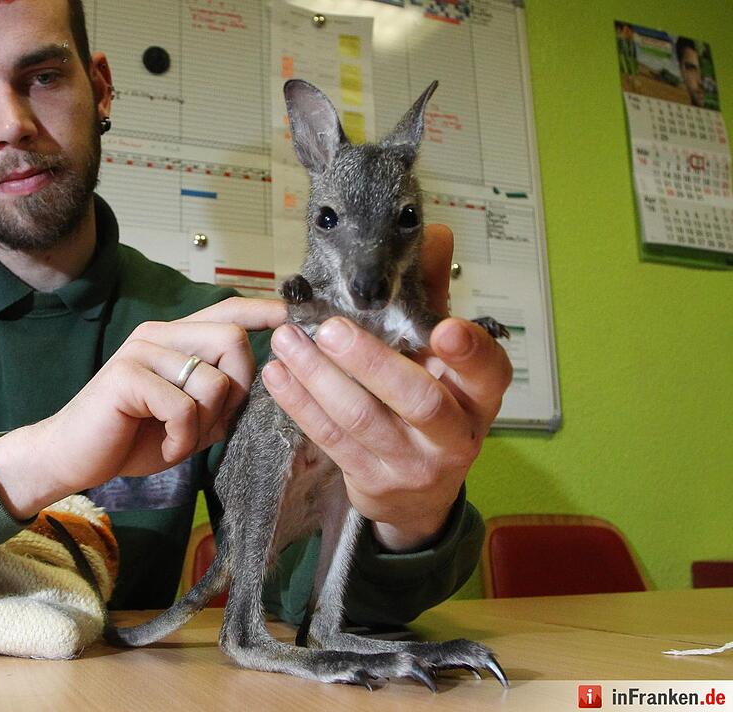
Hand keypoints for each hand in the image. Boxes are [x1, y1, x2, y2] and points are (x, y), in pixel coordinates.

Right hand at [0, 297, 286, 518]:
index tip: (293, 313)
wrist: (72, 456)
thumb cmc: (132, 435)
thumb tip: (263, 380)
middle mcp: (159, 335)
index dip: (262, 310)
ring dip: (206, 425)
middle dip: (238, 390)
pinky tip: (164, 447)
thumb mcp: (188, 416)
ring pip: (213, 381)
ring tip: (179, 439)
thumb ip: (218, 395)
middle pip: (232, 340)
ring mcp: (142, 351)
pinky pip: (184, 407)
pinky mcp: (127, 376)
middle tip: (211, 423)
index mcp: (174, 338)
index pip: (226, 309)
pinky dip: (182, 439)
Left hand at [261, 225, 512, 551]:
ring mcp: (410, 462)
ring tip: (287, 340)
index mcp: (479, 397)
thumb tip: (432, 233)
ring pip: (363, 420)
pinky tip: (278, 374)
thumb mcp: (439, 356)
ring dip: (319, 378)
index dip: (470, 352)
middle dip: (373, 363)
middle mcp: (453, 434)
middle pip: (420, 401)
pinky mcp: (369, 478)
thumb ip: (433, 296)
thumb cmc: (431, 405)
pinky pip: (330, 438)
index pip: (488, 373)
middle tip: (331, 329)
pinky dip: (301, 404)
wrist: (416, 494)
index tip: (445, 328)